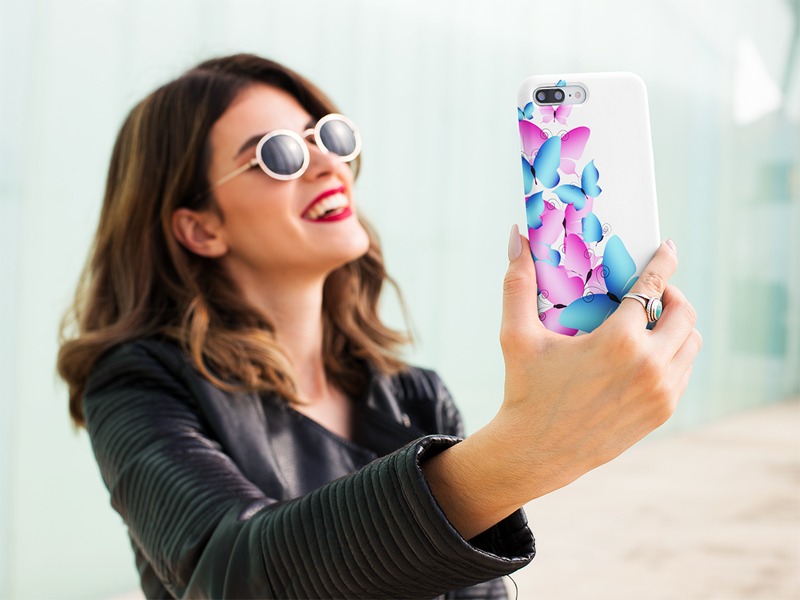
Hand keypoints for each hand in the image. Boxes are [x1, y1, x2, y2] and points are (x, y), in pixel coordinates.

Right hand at [423, 226, 700, 538]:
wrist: (536, 452)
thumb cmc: (524, 390)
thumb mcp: (517, 335)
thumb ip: (518, 281)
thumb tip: (516, 234)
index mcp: (618, 341)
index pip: (652, 287)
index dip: (663, 261)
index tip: (668, 247)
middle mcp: (649, 365)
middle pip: (684, 312)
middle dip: (671, 294)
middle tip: (650, 292)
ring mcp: (661, 392)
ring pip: (691, 343)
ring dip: (676, 325)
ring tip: (650, 323)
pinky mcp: (662, 412)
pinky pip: (684, 371)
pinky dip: (673, 354)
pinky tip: (647, 353)